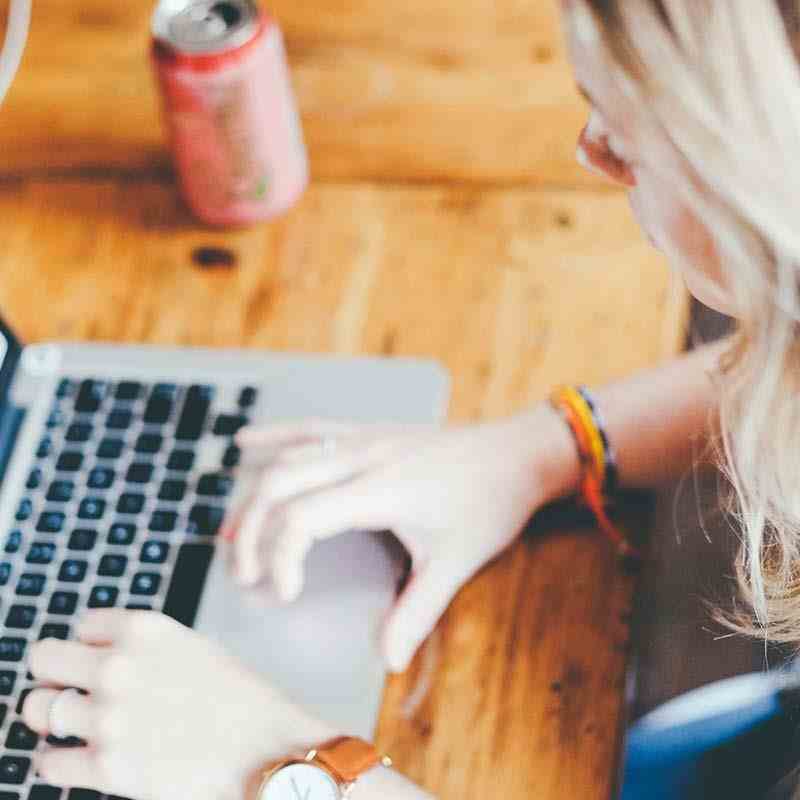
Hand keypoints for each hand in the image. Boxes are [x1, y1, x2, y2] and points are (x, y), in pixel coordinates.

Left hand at [23, 610, 334, 799]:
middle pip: (43, 658)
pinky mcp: (106, 767)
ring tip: (75, 724)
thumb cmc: (235, 697)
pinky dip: (61, 760)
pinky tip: (85, 757)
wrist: (265, 747)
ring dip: (54, 716)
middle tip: (70, 689)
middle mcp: (118, 666)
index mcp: (144, 629)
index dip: (93, 646)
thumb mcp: (189, 647)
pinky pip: (50, 761)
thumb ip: (141, 647)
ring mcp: (108, 717)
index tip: (103, 662)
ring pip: (38, 709)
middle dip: (56, 674)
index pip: (82, 625)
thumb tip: (95, 657)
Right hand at [226, 405, 578, 672]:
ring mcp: (364, 438)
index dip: (281, 558)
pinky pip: (312, 428)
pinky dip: (275, 436)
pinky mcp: (370, 431)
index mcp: (379, 489)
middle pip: (280, 485)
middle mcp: (363, 457)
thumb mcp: (456, 561)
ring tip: (230, 532)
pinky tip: (247, 444)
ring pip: (289, 457)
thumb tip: (387, 659)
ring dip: (254, 494)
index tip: (286, 594)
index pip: (302, 518)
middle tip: (245, 575)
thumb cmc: (490, 502)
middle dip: (251, 531)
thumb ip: (417, 611)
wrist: (519, 452)